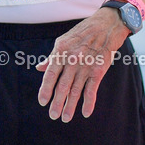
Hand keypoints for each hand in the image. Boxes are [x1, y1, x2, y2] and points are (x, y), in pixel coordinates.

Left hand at [36, 7, 127, 121]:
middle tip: (53, 115)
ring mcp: (85, 66)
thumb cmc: (82, 33)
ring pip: (76, 90)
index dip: (45, 89)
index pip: (50, 74)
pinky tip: (85, 113)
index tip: (42, 101)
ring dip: (70, 106)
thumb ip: (52, 57)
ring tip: (65, 118)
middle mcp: (72, 59)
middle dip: (57, 103)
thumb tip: (39, 68)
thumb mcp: (63, 40)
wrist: (106, 26)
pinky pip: (92, 90)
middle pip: (62, 86)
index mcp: (61, 51)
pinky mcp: (98, 70)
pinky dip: (89, 103)